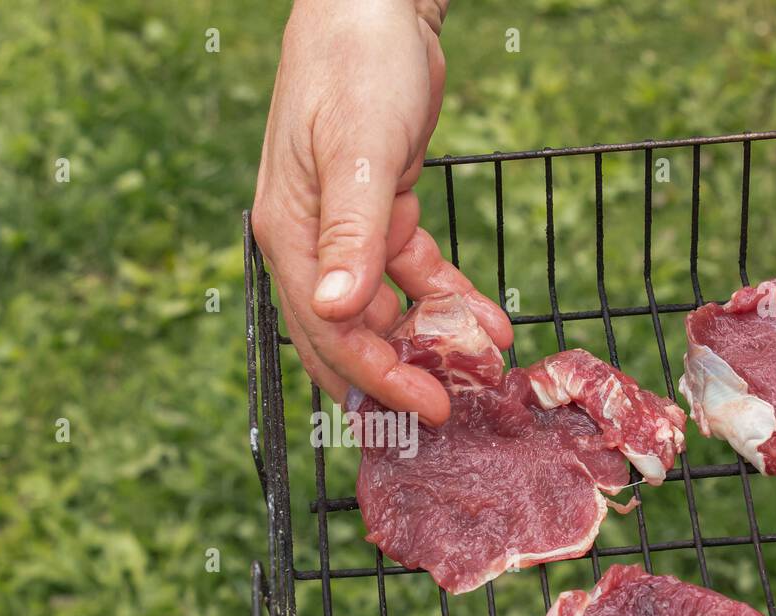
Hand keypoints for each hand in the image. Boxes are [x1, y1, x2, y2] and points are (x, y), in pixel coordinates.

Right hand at [252, 0, 512, 424]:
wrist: (376, 2)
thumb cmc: (357, 63)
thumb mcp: (358, 149)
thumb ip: (349, 234)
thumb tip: (333, 311)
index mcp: (290, 234)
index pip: (328, 329)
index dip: (376, 377)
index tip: (424, 411)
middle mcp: (312, 241)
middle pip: (349, 332)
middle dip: (396, 377)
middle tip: (445, 415)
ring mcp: (346, 229)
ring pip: (385, 309)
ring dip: (429, 341)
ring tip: (480, 370)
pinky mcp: (384, 211)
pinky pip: (414, 272)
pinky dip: (445, 298)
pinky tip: (485, 321)